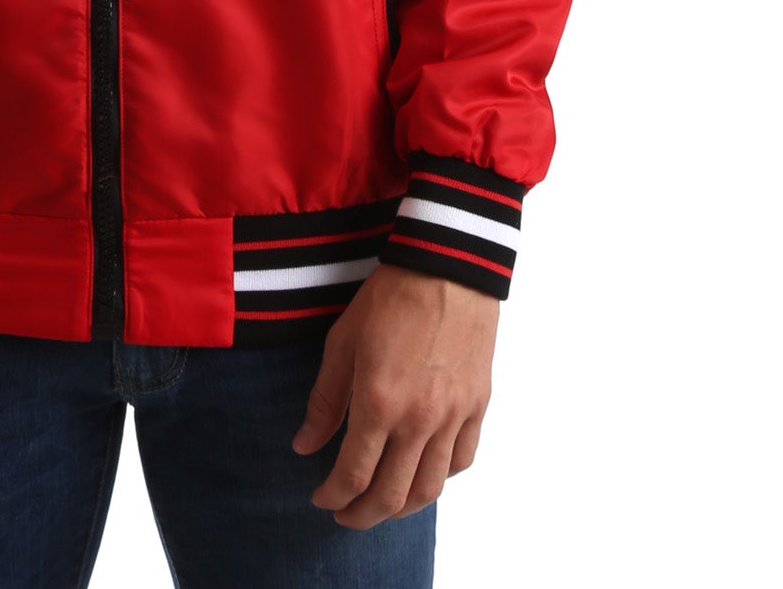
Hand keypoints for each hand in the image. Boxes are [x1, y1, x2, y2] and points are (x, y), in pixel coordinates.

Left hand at [292, 263, 497, 529]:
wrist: (447, 266)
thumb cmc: (389, 297)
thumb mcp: (342, 342)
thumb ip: (325, 400)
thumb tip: (304, 445)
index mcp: (379, 403)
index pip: (353, 475)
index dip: (333, 496)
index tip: (320, 498)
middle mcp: (419, 419)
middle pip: (391, 496)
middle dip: (362, 515)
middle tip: (345, 514)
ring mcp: (453, 416)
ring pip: (430, 489)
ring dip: (401, 506)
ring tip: (381, 502)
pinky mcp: (477, 406)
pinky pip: (461, 460)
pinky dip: (439, 478)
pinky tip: (421, 471)